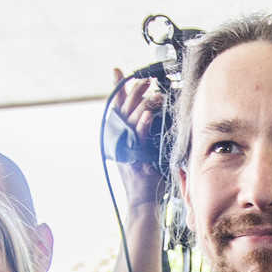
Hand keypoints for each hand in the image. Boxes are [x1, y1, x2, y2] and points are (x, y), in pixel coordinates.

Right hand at [111, 69, 165, 208]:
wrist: (142, 199)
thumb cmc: (147, 178)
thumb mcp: (144, 150)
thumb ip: (144, 133)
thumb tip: (151, 116)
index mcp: (119, 135)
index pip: (117, 106)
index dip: (117, 88)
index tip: (116, 71)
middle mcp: (118, 138)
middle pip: (124, 107)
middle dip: (135, 90)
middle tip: (147, 80)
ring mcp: (124, 146)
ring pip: (131, 117)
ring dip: (143, 103)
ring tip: (155, 95)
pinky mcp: (133, 154)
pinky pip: (137, 134)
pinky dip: (142, 122)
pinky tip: (148, 113)